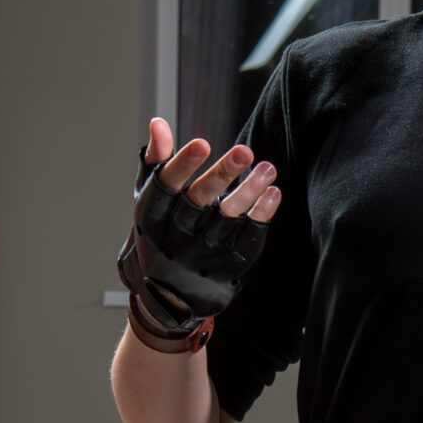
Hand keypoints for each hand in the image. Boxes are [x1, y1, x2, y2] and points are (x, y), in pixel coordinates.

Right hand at [117, 117, 280, 335]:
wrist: (167, 298)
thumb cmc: (160, 236)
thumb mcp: (150, 201)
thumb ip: (156, 163)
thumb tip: (159, 123)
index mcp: (153, 218)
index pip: (165, 189)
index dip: (182, 166)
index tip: (201, 143)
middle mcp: (177, 238)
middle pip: (200, 202)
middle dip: (222, 176)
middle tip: (244, 151)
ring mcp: (204, 255)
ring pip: (229, 220)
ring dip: (250, 192)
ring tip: (268, 168)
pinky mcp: (227, 268)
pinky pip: (248, 240)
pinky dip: (261, 217)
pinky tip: (273, 193)